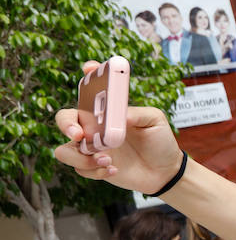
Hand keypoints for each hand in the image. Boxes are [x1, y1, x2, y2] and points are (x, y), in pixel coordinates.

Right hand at [54, 65, 184, 193]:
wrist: (166, 170)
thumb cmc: (160, 141)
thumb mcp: (155, 121)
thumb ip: (137, 113)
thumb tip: (118, 114)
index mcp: (107, 111)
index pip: (88, 90)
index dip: (87, 76)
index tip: (89, 68)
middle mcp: (94, 127)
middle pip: (64, 119)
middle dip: (66, 125)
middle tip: (79, 135)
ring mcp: (92, 147)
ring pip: (65, 151)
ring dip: (81, 157)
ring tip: (107, 160)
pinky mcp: (94, 166)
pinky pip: (81, 169)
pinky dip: (95, 171)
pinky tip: (114, 170)